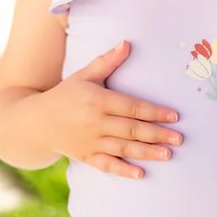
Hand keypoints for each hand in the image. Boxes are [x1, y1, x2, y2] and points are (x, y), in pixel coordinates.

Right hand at [41, 40, 183, 178]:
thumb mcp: (84, 75)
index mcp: (98, 100)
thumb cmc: (66, 94)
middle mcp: (95, 122)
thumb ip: (107, 61)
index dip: (154, 112)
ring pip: (123, 148)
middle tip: (179, 138)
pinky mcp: (86, 157)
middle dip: (157, 134)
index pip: (132, 107)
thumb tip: (127, 42)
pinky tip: (140, 174)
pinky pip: (107, 165)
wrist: (36, 122)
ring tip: (168, 154)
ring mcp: (90, 141)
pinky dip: (123, 170)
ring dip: (147, 152)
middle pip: (132, 129)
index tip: (174, 116)